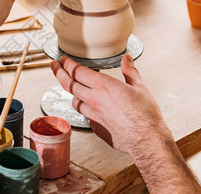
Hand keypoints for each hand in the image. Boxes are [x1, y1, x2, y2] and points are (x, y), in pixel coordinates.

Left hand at [50, 55, 170, 155]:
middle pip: (68, 84)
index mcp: (103, 86)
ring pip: (74, 101)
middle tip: (54, 66)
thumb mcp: (140, 87)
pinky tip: (90, 107)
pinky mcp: (95, 127)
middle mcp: (94, 100)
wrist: (147, 140)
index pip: (77, 71)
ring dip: (72, 92)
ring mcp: (92, 115)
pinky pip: (85, 115)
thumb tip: (127, 59)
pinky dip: (85, 109)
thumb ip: (130, 71)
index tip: (62, 60)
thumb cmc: (146, 115)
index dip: (67, 64)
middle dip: (59, 72)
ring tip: (72, 86)